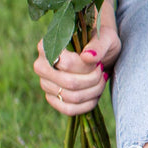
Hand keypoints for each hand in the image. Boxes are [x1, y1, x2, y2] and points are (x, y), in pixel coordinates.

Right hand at [33, 0, 118, 115]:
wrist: (100, 52)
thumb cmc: (101, 41)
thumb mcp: (106, 37)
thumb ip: (98, 45)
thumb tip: (87, 57)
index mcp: (48, 45)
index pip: (67, 64)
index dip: (87, 68)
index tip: (99, 63)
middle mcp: (41, 65)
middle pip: (69, 83)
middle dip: (93, 80)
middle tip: (103, 72)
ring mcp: (44, 83)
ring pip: (70, 97)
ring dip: (93, 92)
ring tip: (101, 80)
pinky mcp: (51, 97)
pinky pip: (68, 109)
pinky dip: (87, 105)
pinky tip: (96, 94)